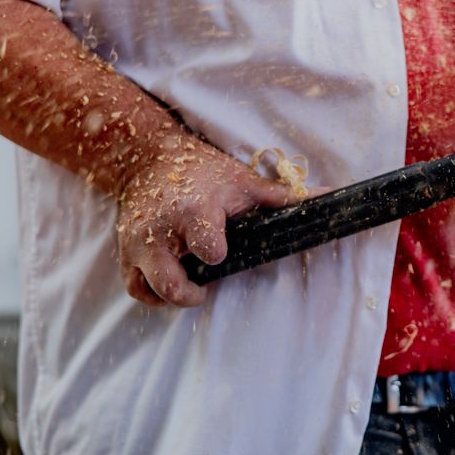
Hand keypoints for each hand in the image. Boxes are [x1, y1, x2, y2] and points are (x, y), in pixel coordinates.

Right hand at [116, 137, 303, 306]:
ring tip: (192, 285)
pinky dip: (153, 293)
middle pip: (171, 282)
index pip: (207, 246)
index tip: (222, 253)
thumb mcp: (242, 181)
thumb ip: (283, 197)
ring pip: (150, 288)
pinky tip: (173, 283)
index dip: (217, 254)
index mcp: (196, 210)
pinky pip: (135, 286)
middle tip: (207, 285)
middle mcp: (163, 230)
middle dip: (191, 293)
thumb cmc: (203, 172)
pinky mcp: (126, 251)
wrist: (147, 159)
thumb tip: (328, 196)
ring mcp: (140, 243)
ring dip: (172, 295)